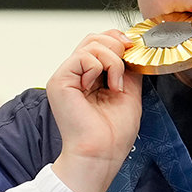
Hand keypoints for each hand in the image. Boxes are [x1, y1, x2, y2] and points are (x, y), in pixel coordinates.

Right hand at [48, 30, 142, 191]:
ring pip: (91, 43)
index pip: (100, 43)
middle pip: (94, 38)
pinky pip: (83, 56)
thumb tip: (131, 49)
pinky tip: (103, 87)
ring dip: (112, 61)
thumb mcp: (129, 93)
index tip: (132, 52)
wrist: (102, 153)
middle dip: (117, 47)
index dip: (118, 41)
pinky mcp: (59, 81)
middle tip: (124, 72)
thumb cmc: (112, 135)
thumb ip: (127, 69)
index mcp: (89, 78)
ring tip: (115, 86)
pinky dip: (99, 67)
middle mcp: (75, 75)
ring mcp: (66, 77)